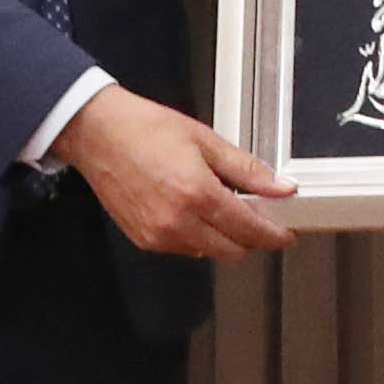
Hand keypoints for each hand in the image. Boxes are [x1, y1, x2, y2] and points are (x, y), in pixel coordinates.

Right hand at [60, 85, 298, 257]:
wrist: (97, 134)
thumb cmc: (146, 130)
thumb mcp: (205, 141)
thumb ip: (247, 169)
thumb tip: (281, 187)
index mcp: (197, 194)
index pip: (249, 230)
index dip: (273, 235)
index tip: (286, 234)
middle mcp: (178, 222)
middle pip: (233, 251)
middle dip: (250, 238)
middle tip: (255, 216)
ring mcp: (159, 235)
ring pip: (209, 253)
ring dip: (223, 238)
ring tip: (218, 206)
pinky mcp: (144, 240)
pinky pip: (184, 249)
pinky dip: (197, 237)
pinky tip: (192, 210)